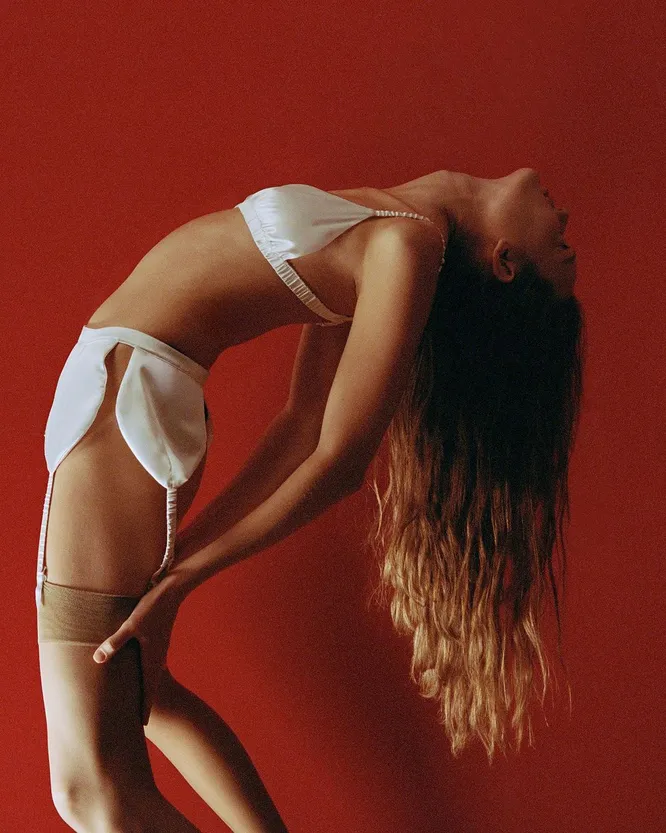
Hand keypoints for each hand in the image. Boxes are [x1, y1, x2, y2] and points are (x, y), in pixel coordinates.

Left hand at [92, 573, 185, 724]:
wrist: (173, 591)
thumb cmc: (152, 608)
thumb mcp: (131, 625)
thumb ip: (114, 643)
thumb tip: (97, 659)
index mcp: (152, 659)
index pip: (148, 691)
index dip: (144, 708)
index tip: (141, 726)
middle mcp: (157, 657)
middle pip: (150, 686)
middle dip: (144, 702)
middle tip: (137, 720)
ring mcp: (159, 648)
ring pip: (151, 673)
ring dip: (145, 686)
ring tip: (137, 698)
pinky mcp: (158, 638)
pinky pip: (151, 661)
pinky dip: (145, 671)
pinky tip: (138, 668)